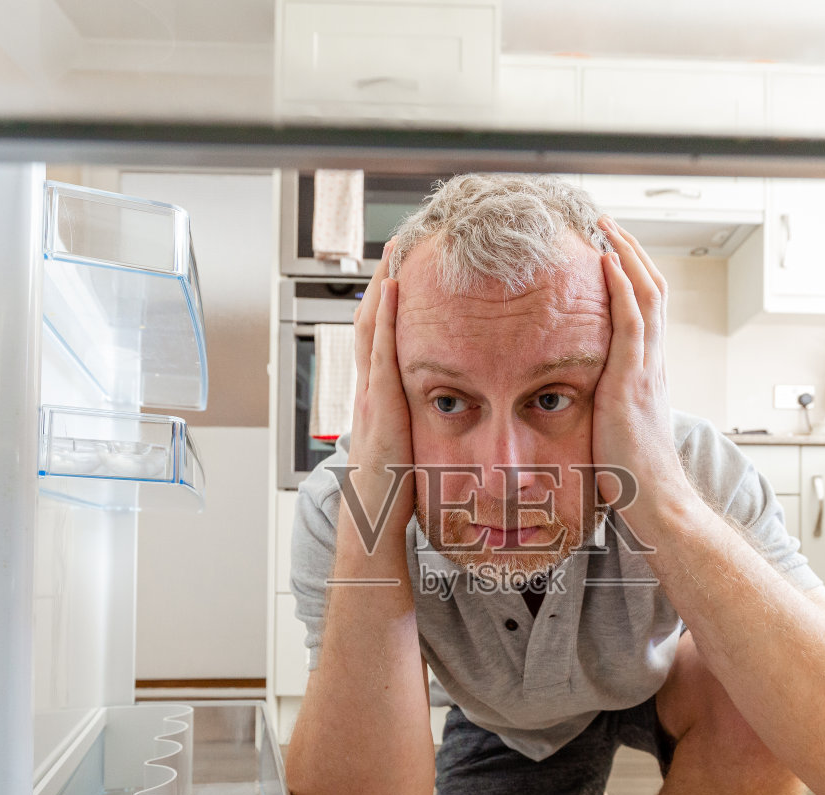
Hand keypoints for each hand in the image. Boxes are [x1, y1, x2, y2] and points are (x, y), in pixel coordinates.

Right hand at [341, 242, 413, 556]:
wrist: (375, 519)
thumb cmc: (398, 491)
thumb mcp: (413, 448)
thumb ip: (427, 425)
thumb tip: (454, 411)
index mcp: (380, 398)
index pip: (381, 338)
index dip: (389, 303)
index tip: (401, 271)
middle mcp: (371, 388)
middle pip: (371, 321)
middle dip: (382, 282)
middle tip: (395, 246)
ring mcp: (371, 394)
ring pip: (372, 326)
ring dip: (382, 286)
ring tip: (394, 251)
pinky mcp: (380, 404)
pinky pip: (381, 350)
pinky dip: (386, 317)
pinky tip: (396, 288)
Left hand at [591, 217, 692, 510]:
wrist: (654, 499)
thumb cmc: (630, 473)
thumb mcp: (613, 427)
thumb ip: (601, 404)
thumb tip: (570, 395)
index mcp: (648, 371)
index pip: (646, 307)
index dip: (632, 274)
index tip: (611, 248)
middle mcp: (653, 362)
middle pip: (652, 289)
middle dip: (631, 251)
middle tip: (608, 223)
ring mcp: (646, 369)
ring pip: (646, 295)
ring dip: (626, 255)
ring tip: (607, 227)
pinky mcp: (632, 381)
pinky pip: (630, 322)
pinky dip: (621, 287)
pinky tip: (606, 262)